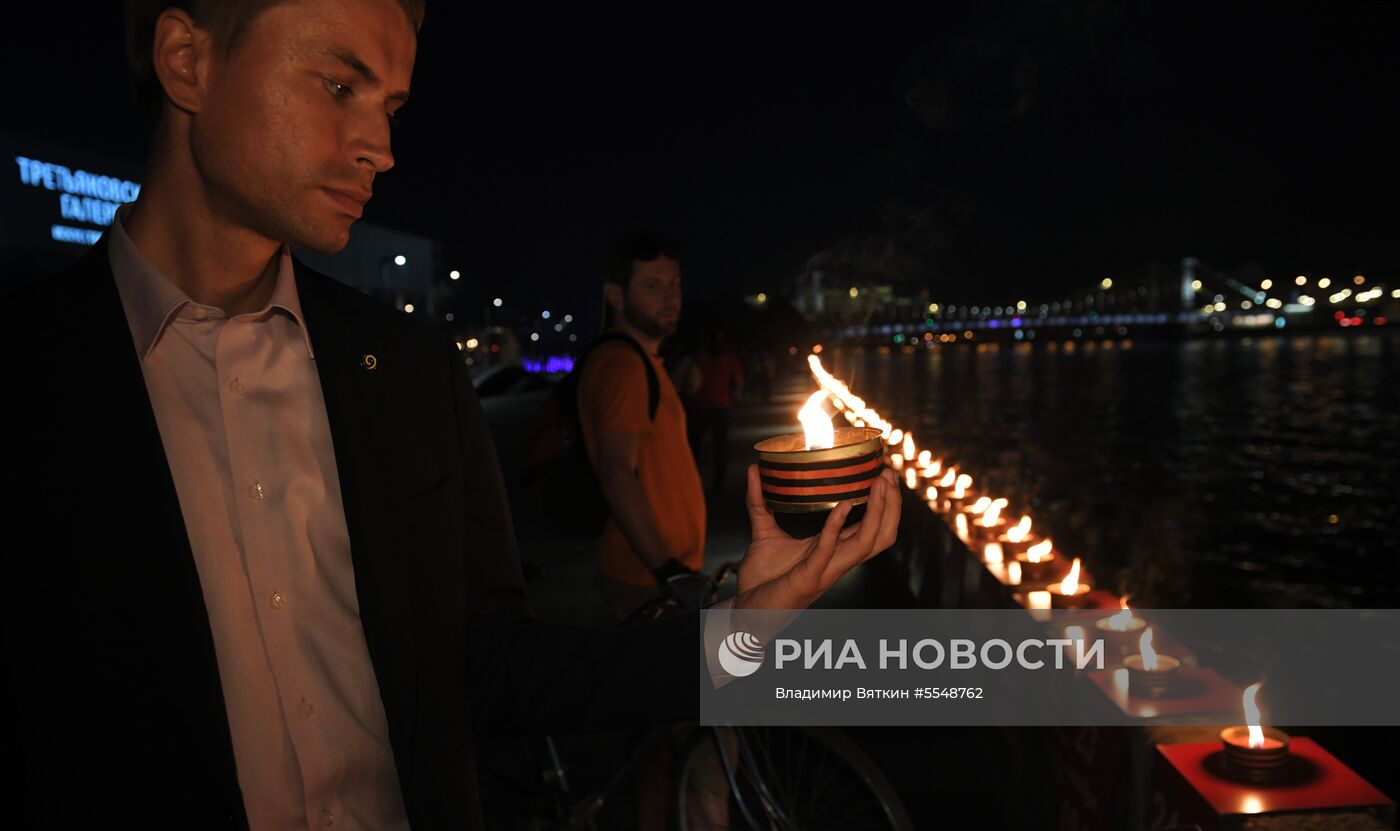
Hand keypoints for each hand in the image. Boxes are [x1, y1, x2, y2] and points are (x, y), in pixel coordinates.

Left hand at [734, 464, 900, 609]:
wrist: (746, 613)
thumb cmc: (761, 578)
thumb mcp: (763, 532)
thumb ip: (759, 501)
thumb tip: (753, 468)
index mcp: (833, 551)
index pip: (872, 529)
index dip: (886, 504)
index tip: (886, 474)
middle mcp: (836, 561)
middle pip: (881, 536)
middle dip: (891, 505)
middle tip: (889, 474)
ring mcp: (825, 570)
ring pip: (866, 543)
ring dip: (877, 513)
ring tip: (878, 485)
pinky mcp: (808, 576)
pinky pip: (828, 550)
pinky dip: (837, 527)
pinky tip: (844, 505)